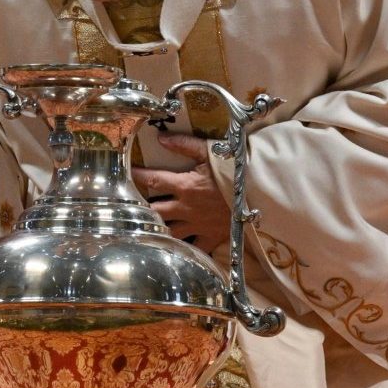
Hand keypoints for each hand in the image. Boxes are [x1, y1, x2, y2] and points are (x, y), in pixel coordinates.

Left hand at [131, 134, 229, 252]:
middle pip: (155, 210)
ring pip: (169, 231)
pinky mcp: (211, 237)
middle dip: (141, 208)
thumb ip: (185, 144)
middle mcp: (186, 208)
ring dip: (157, 229)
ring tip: (145, 227)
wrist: (262, 192)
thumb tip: (161, 138)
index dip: (137, 176)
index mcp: (184, 186)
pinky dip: (184, 248)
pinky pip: (194, 247)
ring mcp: (197, 225)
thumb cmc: (237, 170)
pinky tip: (174, 250)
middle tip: (130, 206)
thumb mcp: (212, 152)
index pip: (153, 180)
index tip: (126, 173)